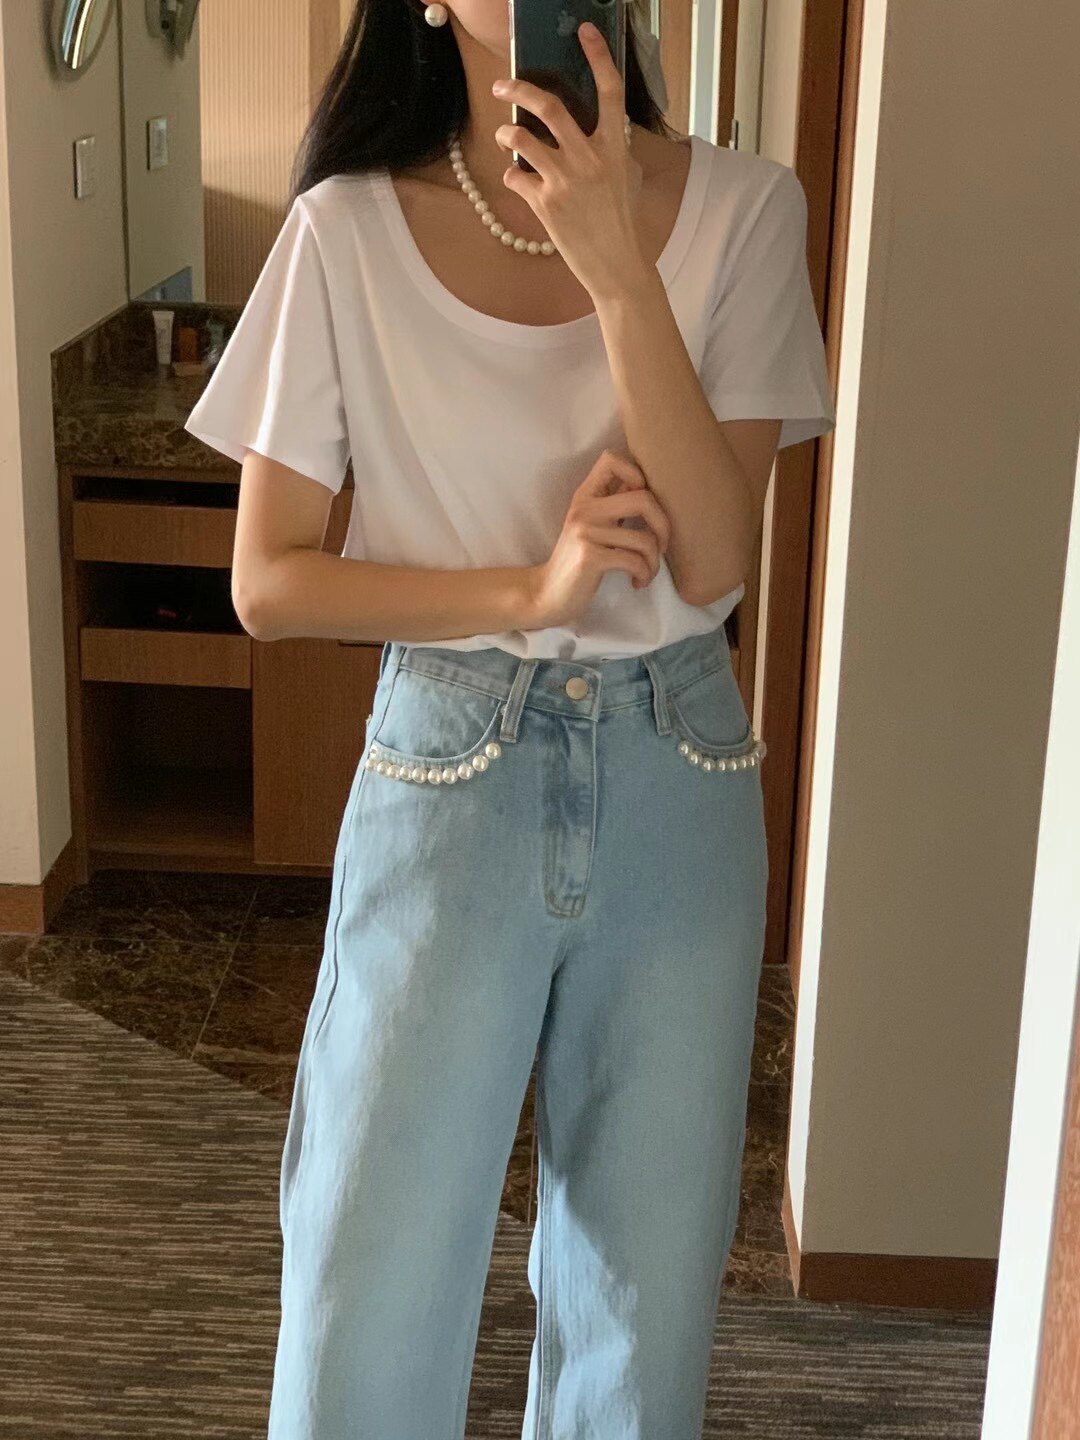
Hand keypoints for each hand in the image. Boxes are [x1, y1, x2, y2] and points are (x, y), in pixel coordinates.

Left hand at [491, 22, 646, 300]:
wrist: (617, 266)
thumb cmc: (623, 223)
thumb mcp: (627, 178)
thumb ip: (611, 148)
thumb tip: (594, 129)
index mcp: (615, 147)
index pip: (610, 90)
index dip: (598, 56)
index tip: (585, 31)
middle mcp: (590, 158)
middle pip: (549, 106)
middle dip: (519, 89)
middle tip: (503, 86)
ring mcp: (565, 180)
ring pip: (521, 139)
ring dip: (506, 134)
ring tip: (504, 136)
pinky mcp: (545, 204)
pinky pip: (516, 177)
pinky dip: (513, 176)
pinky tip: (519, 180)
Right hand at [524, 449, 671, 628]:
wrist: (547, 594)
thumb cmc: (577, 561)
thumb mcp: (591, 525)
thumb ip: (613, 504)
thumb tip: (644, 485)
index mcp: (584, 496)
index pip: (611, 459)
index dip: (637, 474)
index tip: (643, 506)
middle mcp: (584, 509)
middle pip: (644, 498)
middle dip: (664, 525)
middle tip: (661, 546)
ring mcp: (585, 532)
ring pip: (645, 538)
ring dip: (655, 561)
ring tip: (647, 572)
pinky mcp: (590, 557)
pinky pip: (635, 561)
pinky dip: (644, 574)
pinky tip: (638, 581)